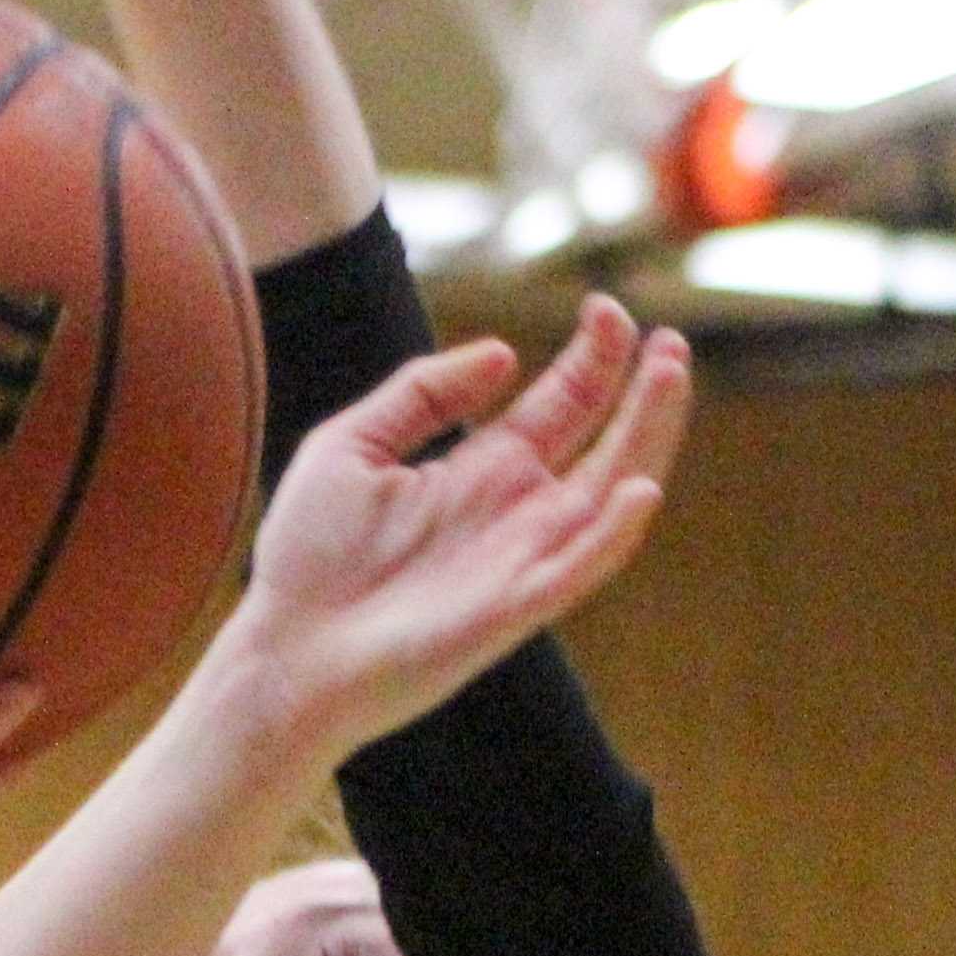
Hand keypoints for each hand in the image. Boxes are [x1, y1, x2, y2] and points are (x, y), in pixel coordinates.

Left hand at [226, 298, 693, 757]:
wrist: (286, 649)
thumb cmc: (308, 554)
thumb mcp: (352, 443)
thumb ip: (422, 392)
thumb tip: (504, 353)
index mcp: (482, 470)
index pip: (562, 404)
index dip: (592, 356)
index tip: (605, 307)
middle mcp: (516, 511)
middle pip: (605, 442)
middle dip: (641, 388)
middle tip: (670, 336)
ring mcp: (522, 558)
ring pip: (612, 493)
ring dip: (648, 436)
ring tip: (670, 375)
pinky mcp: (514, 607)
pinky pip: (578, 569)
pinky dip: (613, 533)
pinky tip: (639, 487)